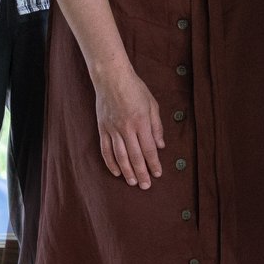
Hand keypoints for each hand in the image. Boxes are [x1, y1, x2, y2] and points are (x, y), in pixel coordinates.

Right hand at [91, 61, 163, 187]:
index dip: (154, 163)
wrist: (112, 78)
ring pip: (120, 156)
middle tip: (146, 186)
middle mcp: (126, 128)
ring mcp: (112, 129)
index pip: (149, 148)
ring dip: (127, 171)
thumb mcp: (152, 104)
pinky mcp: (102, 129)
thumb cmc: (135, 89)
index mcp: (141, 122)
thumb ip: (156, 126)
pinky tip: (116, 172)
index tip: (158, 174)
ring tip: (133, 182)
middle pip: (135, 156)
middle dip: (142, 172)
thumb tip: (161, 145)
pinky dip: (110, 163)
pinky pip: (106, 150)